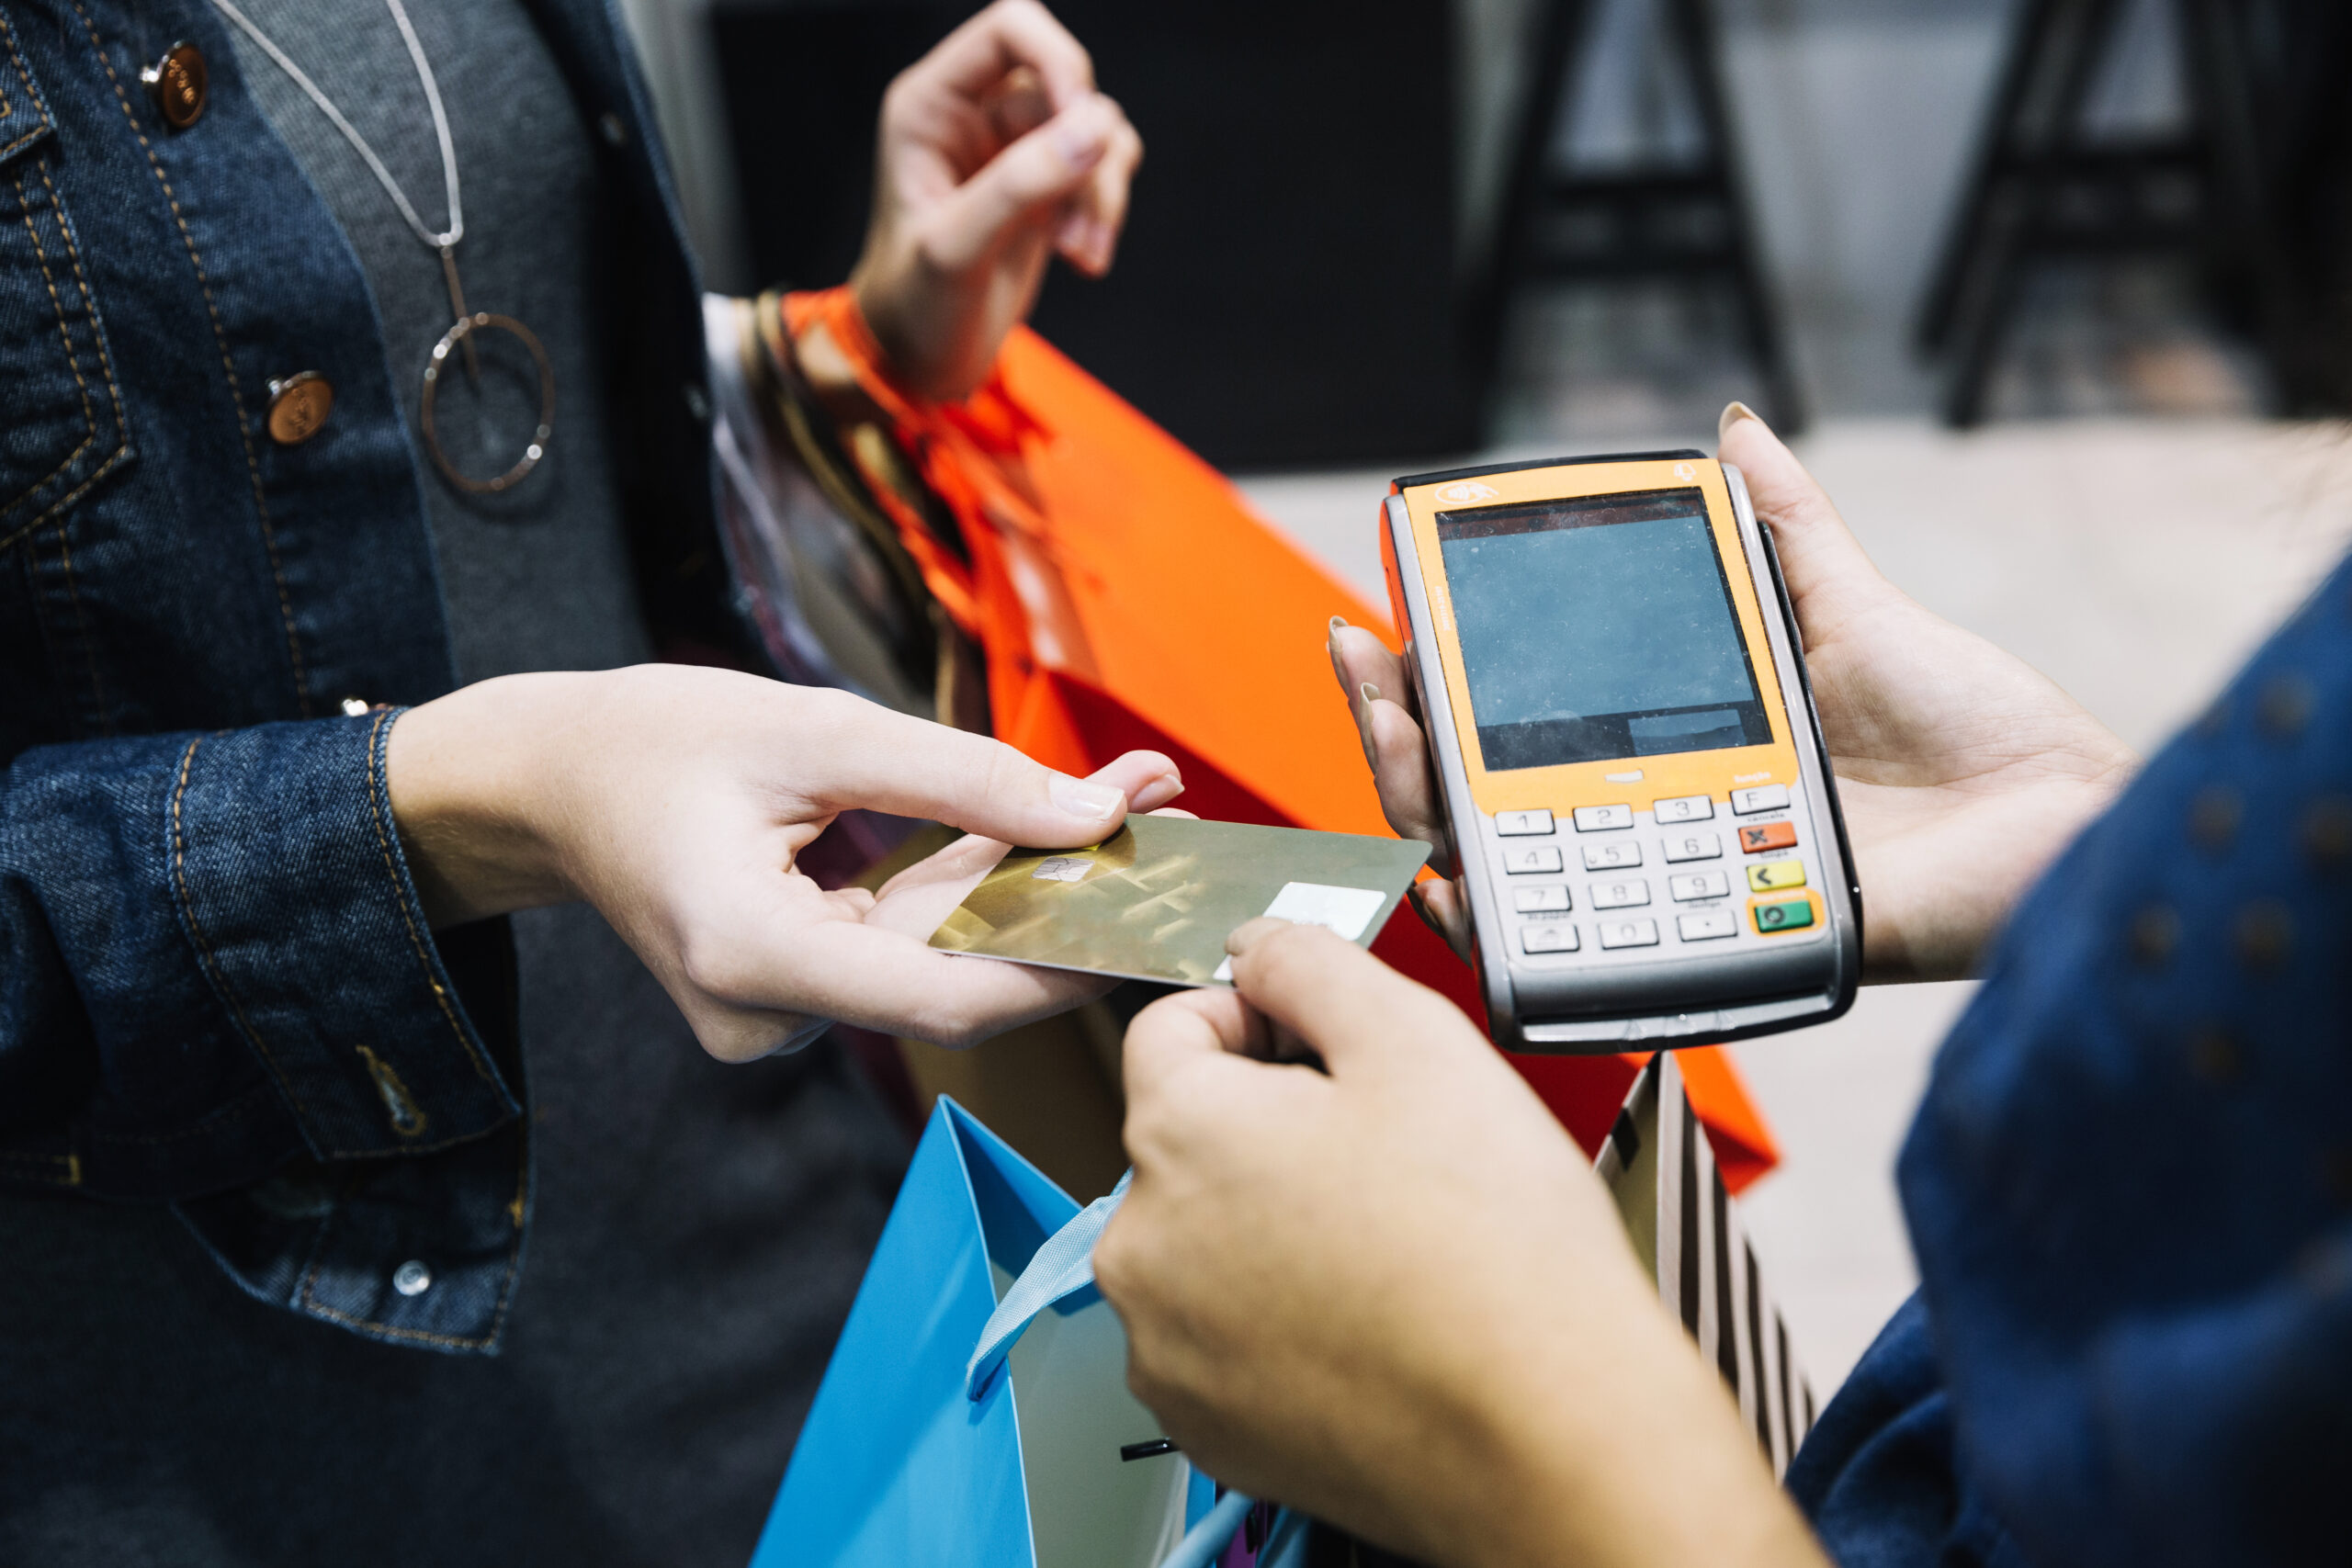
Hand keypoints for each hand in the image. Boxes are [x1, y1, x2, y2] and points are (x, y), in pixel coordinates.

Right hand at [385, 665, 1180, 1059]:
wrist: (549, 777)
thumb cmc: (657, 740)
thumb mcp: (816, 729)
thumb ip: (964, 777)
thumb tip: (1099, 813)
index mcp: (749, 956)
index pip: (945, 1001)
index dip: (1061, 968)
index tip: (1152, 916)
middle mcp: (760, 1012)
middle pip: (951, 979)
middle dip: (1063, 900)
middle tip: (1164, 816)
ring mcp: (771, 1013)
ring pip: (934, 960)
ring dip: (1026, 884)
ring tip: (1128, 797)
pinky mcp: (787, 991)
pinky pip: (898, 948)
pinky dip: (966, 889)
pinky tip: (1042, 827)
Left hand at [849, 0, 1142, 400]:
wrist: (919, 359)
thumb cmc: (914, 304)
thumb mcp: (957, 248)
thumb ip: (1020, 184)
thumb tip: (1097, 128)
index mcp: (933, 104)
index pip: (1012, 29)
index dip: (1059, 61)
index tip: (1082, 124)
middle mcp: (975, 112)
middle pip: (1069, 82)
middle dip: (1089, 151)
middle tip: (1077, 223)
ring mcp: (1016, 148)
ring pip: (1097, 127)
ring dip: (1103, 191)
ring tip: (1080, 254)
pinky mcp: (1048, 184)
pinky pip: (1105, 164)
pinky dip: (1107, 209)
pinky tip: (1085, 258)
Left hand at [1096, 922, 1825, 1567]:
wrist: (1554, 1434)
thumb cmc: (1496, 1252)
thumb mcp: (1415, 1039)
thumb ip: (1312, 963)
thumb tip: (1259, 944)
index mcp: (1177, 1133)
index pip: (1171, 1025)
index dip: (1261, 1016)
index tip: (1327, 1046)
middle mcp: (1142, 1244)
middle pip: (1186, 1137)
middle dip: (1271, 1124)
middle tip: (1386, 1149)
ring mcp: (1168, 1345)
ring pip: (1204, 1237)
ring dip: (1273, 1220)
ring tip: (1389, 1239)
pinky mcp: (1208, 1422)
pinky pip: (1222, 1332)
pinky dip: (1279, 1314)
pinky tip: (1370, 1312)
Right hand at [1334, 403, 2137, 981]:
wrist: (2056, 816)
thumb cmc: (1972, 728)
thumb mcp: (1855, 608)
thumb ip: (1782, 527)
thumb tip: (1735, 426)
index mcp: (1672, 741)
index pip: (1523, 715)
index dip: (1445, 675)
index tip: (1389, 619)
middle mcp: (1652, 818)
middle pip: (1486, 790)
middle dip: (1399, 729)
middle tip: (1363, 666)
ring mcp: (1668, 886)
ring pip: (1507, 869)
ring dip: (1420, 810)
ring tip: (1390, 737)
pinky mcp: (1707, 950)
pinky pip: (1578, 957)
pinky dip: (1496, 934)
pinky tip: (1445, 880)